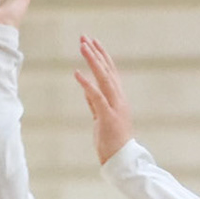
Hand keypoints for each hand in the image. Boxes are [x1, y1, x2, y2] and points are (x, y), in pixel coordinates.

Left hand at [74, 34, 134, 163]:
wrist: (123, 161)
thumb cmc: (112, 142)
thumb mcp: (102, 118)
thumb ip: (95, 103)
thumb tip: (87, 89)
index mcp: (119, 99)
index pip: (111, 72)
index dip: (102, 56)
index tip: (93, 42)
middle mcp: (119, 99)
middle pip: (108, 70)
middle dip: (96, 53)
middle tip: (84, 37)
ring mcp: (115, 107)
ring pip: (104, 78)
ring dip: (93, 61)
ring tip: (82, 46)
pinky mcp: (108, 116)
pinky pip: (97, 96)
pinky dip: (87, 84)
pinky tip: (77, 73)